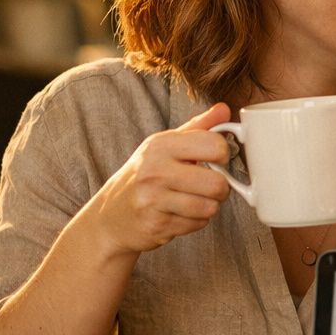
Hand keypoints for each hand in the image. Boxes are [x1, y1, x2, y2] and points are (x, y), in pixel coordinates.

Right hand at [83, 103, 233, 255]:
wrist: (111, 214)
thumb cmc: (145, 175)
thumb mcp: (166, 145)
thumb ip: (198, 127)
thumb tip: (224, 109)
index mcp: (161, 145)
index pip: (215, 145)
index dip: (224, 155)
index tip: (216, 160)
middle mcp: (155, 170)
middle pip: (217, 184)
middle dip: (220, 189)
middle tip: (208, 186)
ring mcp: (153, 199)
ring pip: (210, 207)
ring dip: (208, 207)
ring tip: (192, 200)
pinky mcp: (156, 224)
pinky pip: (198, 224)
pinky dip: (195, 222)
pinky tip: (180, 213)